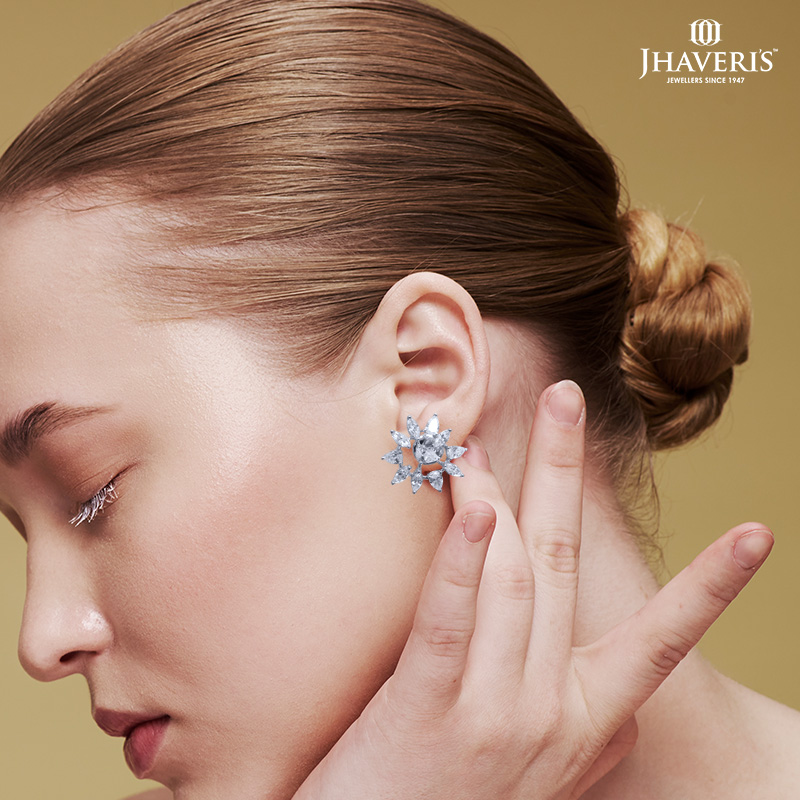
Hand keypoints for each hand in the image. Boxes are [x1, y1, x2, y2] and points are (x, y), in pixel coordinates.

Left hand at [294, 380, 772, 799]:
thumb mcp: (534, 774)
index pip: (660, 643)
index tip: (759, 534)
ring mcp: (492, 716)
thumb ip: (578, 731)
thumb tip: (621, 709)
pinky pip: (453, 623)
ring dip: (497, 493)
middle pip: (565, 566)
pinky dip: (465, 562)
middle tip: (565, 398)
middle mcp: (549, 715)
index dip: (710, 589)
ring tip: (477, 433)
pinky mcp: (427, 715)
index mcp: (582, 723)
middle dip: (565, 475)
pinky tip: (473, 506)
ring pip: (509, 578)